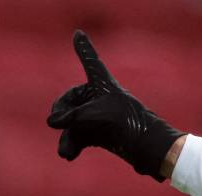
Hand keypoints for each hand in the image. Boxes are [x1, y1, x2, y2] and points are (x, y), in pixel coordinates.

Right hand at [46, 30, 182, 181]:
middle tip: (57, 124)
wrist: (149, 149)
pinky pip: (79, 136)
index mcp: (104, 84)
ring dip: (68, 137)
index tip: (78, 34)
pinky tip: (68, 155)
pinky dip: (73, 144)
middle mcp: (100, 98)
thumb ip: (73, 116)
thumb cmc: (129, 124)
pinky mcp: (100, 134)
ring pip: (73, 123)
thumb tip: (51, 122)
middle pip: (70, 102)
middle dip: (63, 115)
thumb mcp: (98, 115)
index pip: (91, 63)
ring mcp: (99, 117)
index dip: (84, 49)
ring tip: (65, 153)